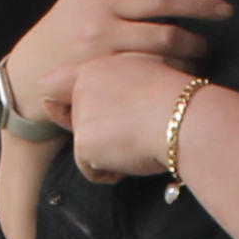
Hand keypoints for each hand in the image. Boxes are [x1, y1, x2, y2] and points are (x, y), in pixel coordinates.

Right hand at [1, 0, 229, 127]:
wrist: (29, 73)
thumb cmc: (64, 26)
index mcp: (105, 2)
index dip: (197, 4)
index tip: (225, 10)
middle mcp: (103, 30)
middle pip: (163, 35)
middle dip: (194, 43)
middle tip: (207, 49)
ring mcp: (101, 61)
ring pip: (156, 64)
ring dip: (182, 68)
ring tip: (194, 71)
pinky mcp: (99, 88)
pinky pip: (140, 87)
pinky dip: (162, 86)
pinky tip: (174, 90)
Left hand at [70, 53, 206, 188]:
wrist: (186, 117)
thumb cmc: (180, 99)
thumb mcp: (148, 75)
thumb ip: (122, 86)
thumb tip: (122, 106)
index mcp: (96, 67)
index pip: (53, 85)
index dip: (64, 104)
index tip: (87, 114)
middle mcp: (82, 89)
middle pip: (73, 122)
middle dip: (94, 135)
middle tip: (127, 134)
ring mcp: (82, 117)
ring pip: (86, 146)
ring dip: (108, 152)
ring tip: (139, 142)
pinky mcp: (84, 145)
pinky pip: (91, 169)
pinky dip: (110, 171)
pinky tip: (134, 158)